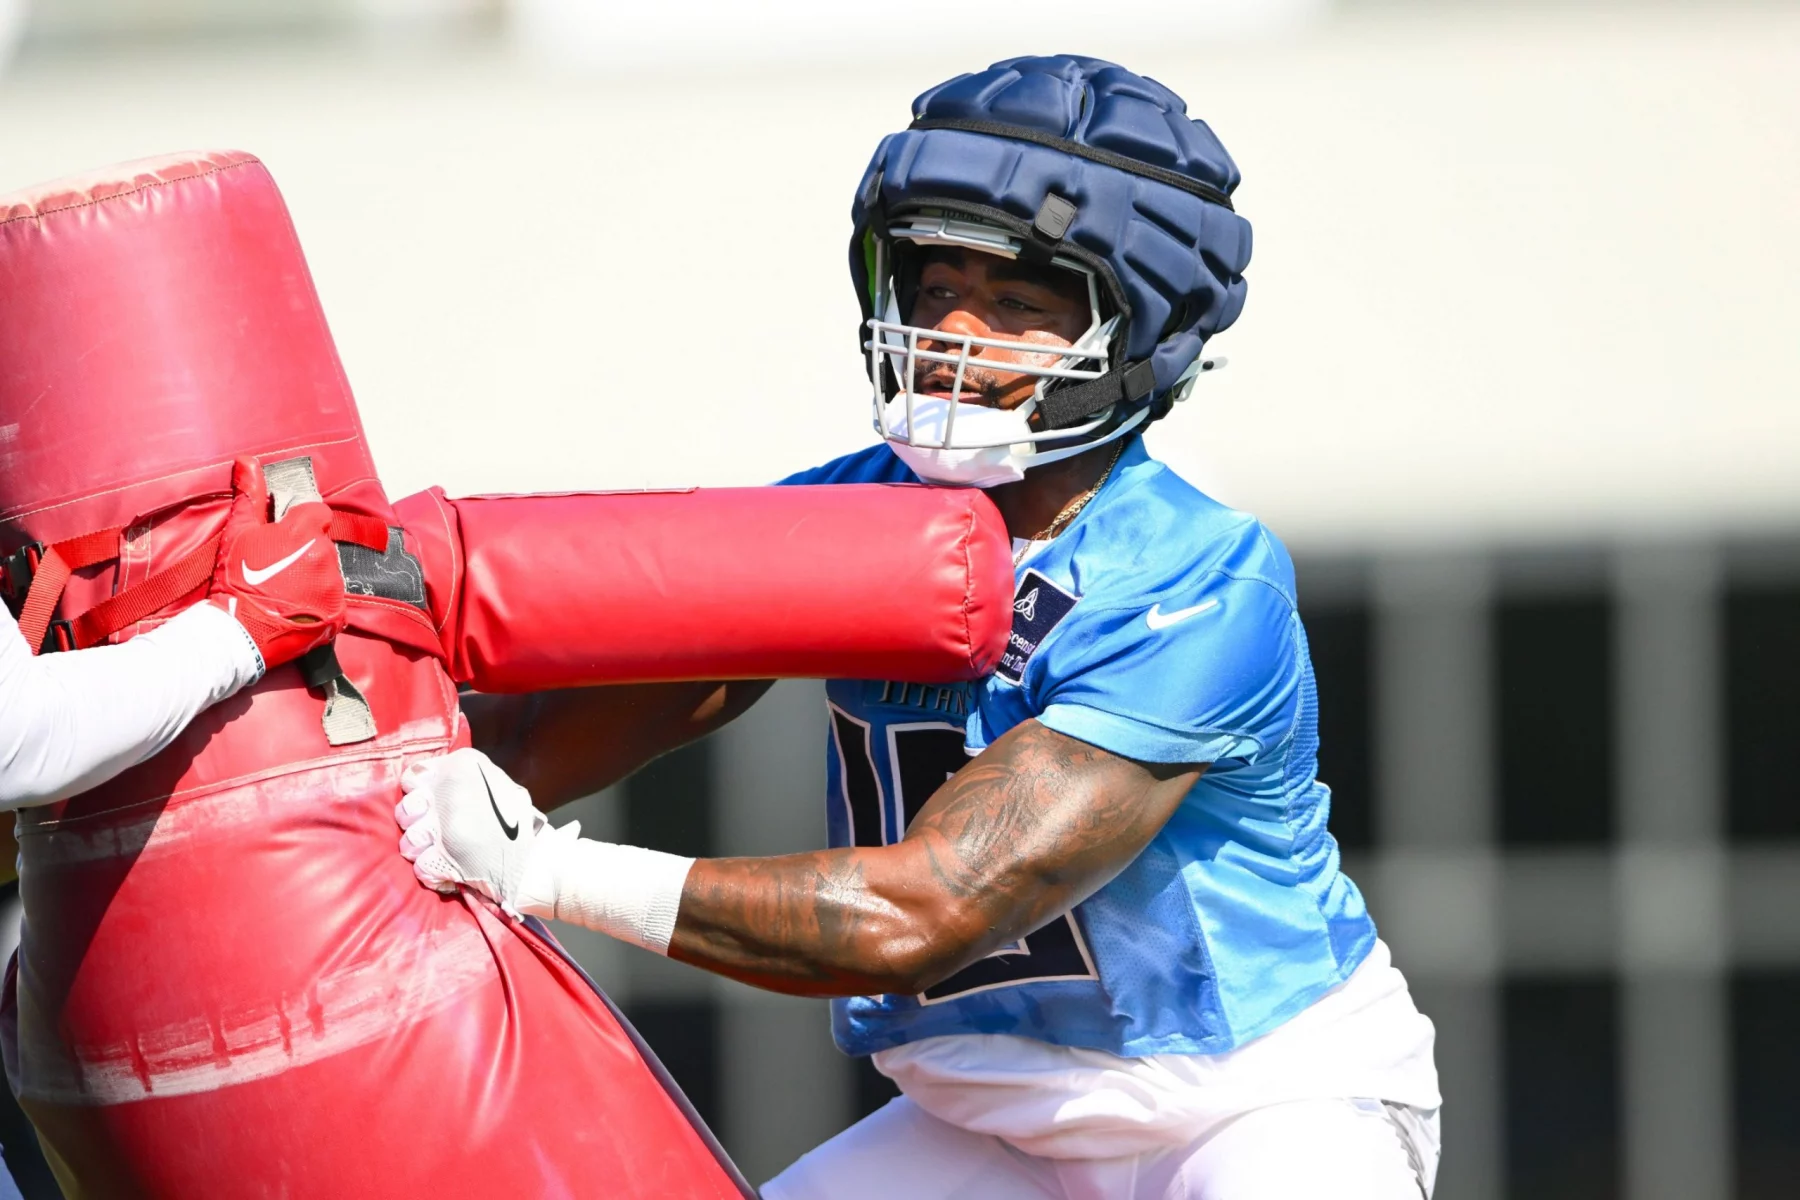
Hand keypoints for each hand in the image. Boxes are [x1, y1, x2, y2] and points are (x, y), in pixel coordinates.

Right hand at [207, 458, 347, 671]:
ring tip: (284, 591)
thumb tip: (249, 461)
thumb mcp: (238, 533)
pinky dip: (319, 605)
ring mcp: (333, 587)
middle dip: (304, 552)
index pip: (317, 513)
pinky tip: (296, 609)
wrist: (236, 633)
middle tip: (278, 568)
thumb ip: (250, 495)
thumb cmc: (234, 579)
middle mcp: (326, 557)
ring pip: (329, 572)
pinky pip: (334, 603)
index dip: (301, 523)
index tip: (285, 536)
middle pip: (322, 544)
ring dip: (313, 578)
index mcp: (306, 533)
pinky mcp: (337, 614)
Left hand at [396, 748, 566, 917]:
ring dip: (423, 851)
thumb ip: (457, 777)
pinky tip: (450, 867)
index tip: (432, 804)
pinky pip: (420, 865)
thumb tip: (423, 782)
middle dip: (415, 824)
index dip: (420, 794)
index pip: (414, 775)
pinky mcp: (445, 859)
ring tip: (444, 852)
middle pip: (406, 809)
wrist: (536, 862)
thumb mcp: (493, 783)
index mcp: (464, 766)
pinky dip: (433, 871)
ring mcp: (448, 826)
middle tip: (434, 830)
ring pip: (409, 839)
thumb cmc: (514, 823)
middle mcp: (452, 790)